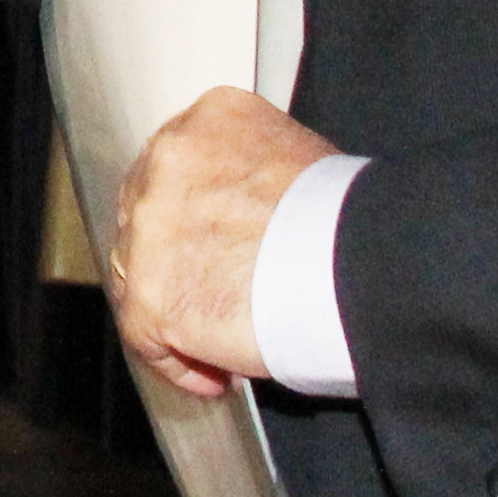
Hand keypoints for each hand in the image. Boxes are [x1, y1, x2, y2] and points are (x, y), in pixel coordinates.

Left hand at [109, 87, 338, 399]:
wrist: (359, 265)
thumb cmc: (348, 222)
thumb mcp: (298, 161)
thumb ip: (247, 177)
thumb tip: (238, 218)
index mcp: (206, 122)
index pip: (173, 172)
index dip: (189, 218)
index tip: (210, 248)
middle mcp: (166, 162)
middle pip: (145, 219)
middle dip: (174, 261)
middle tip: (213, 295)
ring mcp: (150, 227)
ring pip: (137, 274)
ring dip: (175, 310)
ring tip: (220, 342)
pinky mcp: (151, 293)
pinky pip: (146, 337)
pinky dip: (179, 361)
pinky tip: (215, 374)